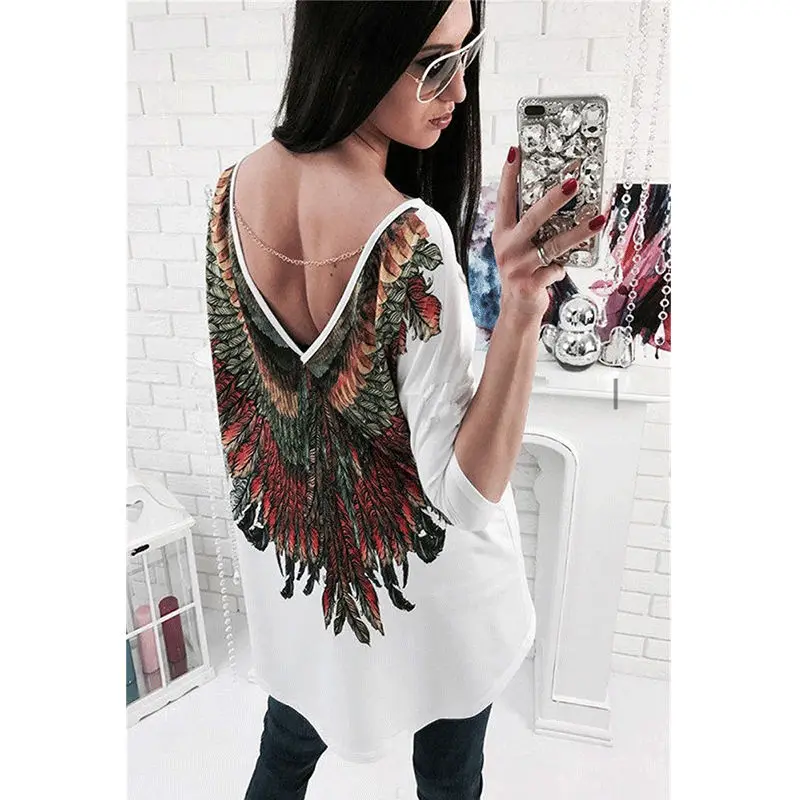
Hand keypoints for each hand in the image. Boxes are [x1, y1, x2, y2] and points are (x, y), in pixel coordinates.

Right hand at [492, 146, 605, 318]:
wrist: (516, 310)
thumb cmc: (523, 274)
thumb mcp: (519, 249)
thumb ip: (531, 229)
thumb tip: (563, 201)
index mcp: (502, 235)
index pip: (505, 199)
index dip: (509, 175)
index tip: (516, 151)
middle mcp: (506, 248)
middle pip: (532, 218)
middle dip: (554, 199)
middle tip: (573, 183)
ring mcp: (517, 267)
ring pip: (553, 244)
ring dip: (579, 231)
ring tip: (598, 219)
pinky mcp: (529, 284)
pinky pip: (555, 269)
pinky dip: (563, 268)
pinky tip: (563, 269)